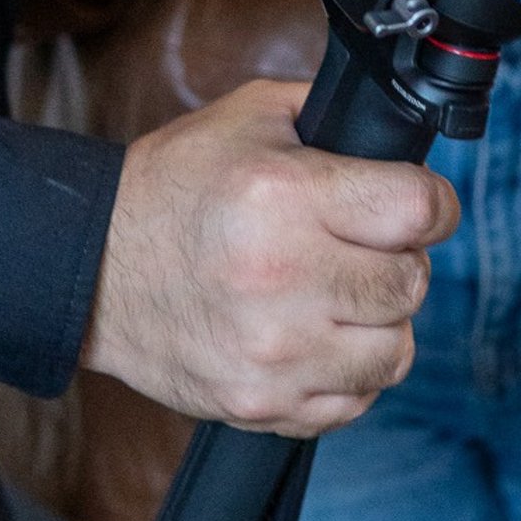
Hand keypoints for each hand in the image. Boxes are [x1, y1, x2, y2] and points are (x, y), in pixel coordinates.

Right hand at [80, 81, 459, 433]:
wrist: (90, 268)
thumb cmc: (174, 188)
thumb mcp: (250, 116)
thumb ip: (333, 115)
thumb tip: (406, 131)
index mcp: (283, 196)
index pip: (419, 210)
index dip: (430, 202)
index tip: (415, 205)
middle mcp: (282, 278)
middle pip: (411, 282)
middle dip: (396, 258)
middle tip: (357, 246)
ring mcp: (273, 352)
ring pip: (395, 351)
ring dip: (376, 321)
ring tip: (336, 294)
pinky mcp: (261, 404)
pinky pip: (354, 401)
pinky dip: (346, 372)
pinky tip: (313, 336)